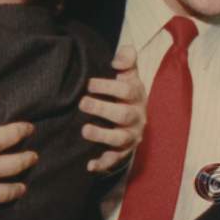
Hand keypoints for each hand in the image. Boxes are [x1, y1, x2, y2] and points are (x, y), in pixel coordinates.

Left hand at [80, 45, 145, 172]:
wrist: (133, 119)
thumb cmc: (125, 93)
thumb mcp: (128, 75)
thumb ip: (126, 61)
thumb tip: (122, 54)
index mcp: (137, 96)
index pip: (128, 90)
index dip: (109, 86)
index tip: (90, 83)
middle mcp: (137, 117)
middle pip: (123, 114)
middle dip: (103, 108)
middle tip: (83, 102)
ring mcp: (131, 136)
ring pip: (120, 138)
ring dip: (102, 135)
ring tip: (84, 130)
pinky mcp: (123, 152)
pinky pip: (115, 160)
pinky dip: (103, 164)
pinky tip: (90, 165)